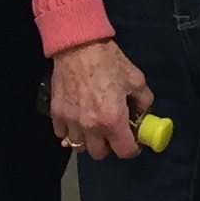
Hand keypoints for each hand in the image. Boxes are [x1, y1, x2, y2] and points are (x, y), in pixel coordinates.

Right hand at [48, 40, 153, 160]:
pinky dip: (70, 131)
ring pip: (79, 146)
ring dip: (88, 140)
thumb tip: (141, 114)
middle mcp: (91, 126)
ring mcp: (71, 121)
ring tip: (92, 127)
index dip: (132, 149)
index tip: (133, 142)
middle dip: (108, 146)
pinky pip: (62, 134)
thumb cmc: (109, 61)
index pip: (124, 151)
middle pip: (99, 154)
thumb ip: (143, 101)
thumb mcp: (135, 79)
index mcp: (113, 120)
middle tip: (111, 133)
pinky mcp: (56, 113)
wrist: (78, 46)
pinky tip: (76, 120)